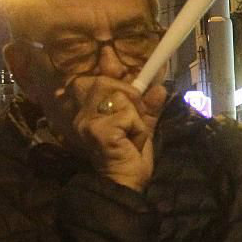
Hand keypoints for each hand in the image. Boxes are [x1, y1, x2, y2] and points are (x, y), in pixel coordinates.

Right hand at [57, 76, 165, 192]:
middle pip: (105, 82)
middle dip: (129, 93)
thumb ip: (147, 106)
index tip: (111, 58)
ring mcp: (87, 121)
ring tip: (132, 133)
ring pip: (119, 96)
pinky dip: (138, 128)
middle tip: (135, 116)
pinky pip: (127, 115)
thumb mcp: (140, 125)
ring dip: (135, 115)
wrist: (127, 183)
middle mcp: (81, 114)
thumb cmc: (130, 156)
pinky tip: (132, 142)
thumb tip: (159, 87)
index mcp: (87, 111)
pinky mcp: (98, 130)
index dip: (107, 69)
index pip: (91, 79)